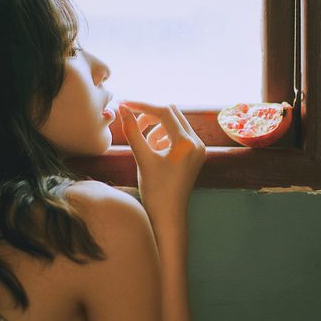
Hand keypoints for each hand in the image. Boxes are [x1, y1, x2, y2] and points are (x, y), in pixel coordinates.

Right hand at [118, 101, 205, 223]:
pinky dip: (164, 136)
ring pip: (175, 123)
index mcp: (186, 143)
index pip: (164, 112)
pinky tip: (155, 152)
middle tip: (134, 125)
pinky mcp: (196, 154)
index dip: (143, 106)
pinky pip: (179, 135)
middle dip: (150, 116)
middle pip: (172, 113)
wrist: (168, 216)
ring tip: (145, 146)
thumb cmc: (155, 190)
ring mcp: (199, 148)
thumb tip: (122, 109)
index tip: (125, 105)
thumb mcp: (142, 158)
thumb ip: (132, 131)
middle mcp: (197, 143)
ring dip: (156, 128)